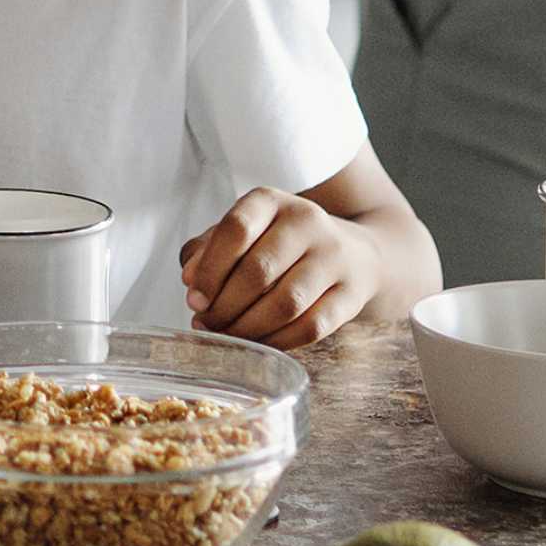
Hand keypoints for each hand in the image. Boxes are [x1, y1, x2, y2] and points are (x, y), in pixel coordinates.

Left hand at [182, 188, 408, 353]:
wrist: (355, 254)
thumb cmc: (281, 246)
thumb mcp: (244, 234)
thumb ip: (207, 249)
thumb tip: (190, 279)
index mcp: (271, 202)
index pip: (236, 229)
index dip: (209, 269)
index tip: (194, 298)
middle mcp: (307, 222)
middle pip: (258, 271)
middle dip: (224, 307)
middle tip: (208, 324)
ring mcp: (334, 257)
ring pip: (286, 303)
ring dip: (248, 328)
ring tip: (229, 335)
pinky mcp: (351, 293)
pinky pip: (311, 327)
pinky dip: (278, 342)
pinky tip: (259, 343)